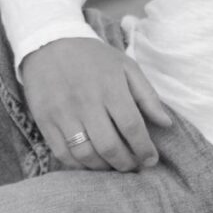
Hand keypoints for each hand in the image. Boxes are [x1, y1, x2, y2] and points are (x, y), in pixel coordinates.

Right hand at [21, 37, 172, 171]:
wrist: (50, 45)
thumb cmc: (94, 58)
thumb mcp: (125, 66)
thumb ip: (147, 95)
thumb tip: (166, 123)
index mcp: (110, 86)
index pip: (132, 126)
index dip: (144, 148)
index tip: (151, 159)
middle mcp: (86, 101)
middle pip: (109, 145)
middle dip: (126, 163)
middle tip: (133, 166)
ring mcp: (63, 113)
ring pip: (86, 154)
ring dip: (104, 167)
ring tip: (113, 164)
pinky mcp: (45, 121)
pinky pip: (63, 154)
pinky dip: (79, 166)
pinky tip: (91, 162)